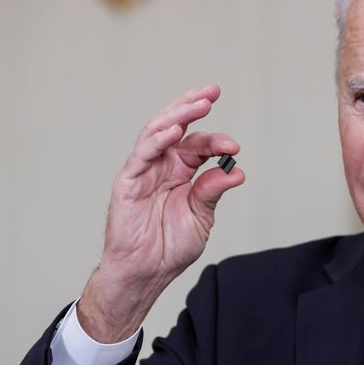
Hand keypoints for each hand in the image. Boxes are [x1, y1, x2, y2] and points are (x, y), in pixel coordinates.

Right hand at [78, 85, 243, 343]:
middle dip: (193, 106)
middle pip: (176, 127)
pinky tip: (175, 131)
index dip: (216, 140)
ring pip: (158, 133)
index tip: (234, 145)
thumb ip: (213, 191)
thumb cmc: (170, 247)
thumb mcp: (201, 217)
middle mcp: (162, 166)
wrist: (147, 272)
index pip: (198, 145)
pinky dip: (157, 141)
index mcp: (181, 173)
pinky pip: (142, 155)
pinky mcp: (128, 182)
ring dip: (178, 115)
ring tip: (198, 104)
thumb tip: (235, 170)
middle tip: (213, 92)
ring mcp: (144, 171)